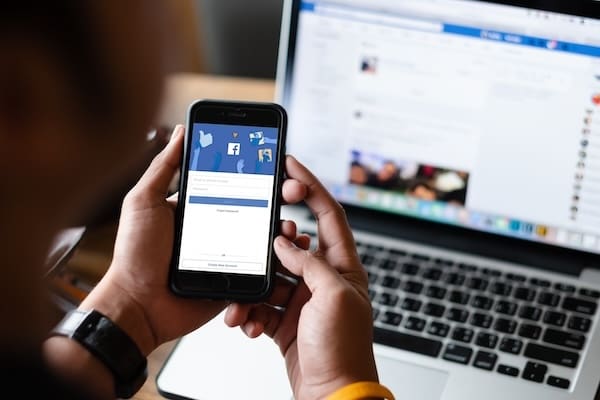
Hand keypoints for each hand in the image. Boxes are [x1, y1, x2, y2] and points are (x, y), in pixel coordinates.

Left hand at [81, 125, 309, 355]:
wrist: (138, 306)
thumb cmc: (134, 254)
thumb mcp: (144, 202)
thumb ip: (163, 167)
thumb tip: (180, 132)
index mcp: (197, 206)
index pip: (232, 182)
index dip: (255, 171)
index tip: (275, 161)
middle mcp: (215, 226)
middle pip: (255, 207)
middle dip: (278, 197)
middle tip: (293, 190)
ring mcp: (226, 253)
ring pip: (263, 237)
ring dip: (281, 229)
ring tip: (289, 226)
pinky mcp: (232, 278)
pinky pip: (259, 268)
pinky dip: (275, 261)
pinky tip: (287, 252)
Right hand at [225, 156, 378, 399]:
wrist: (330, 393)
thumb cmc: (343, 349)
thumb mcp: (333, 297)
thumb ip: (309, 263)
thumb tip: (285, 242)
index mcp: (342, 267)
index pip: (328, 214)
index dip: (310, 186)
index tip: (291, 165)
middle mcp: (322, 279)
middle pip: (291, 244)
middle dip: (269, 244)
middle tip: (255, 241)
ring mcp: (302, 298)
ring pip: (270, 276)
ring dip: (252, 288)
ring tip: (243, 303)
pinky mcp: (285, 318)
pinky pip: (261, 304)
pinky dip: (250, 311)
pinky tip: (247, 323)